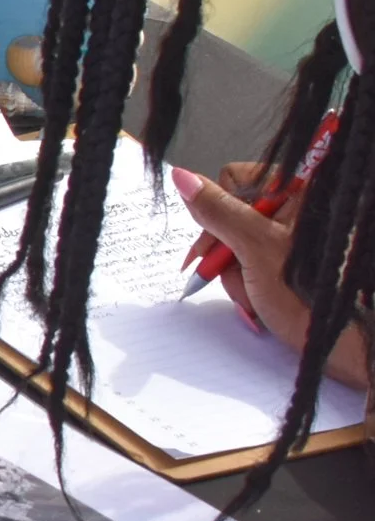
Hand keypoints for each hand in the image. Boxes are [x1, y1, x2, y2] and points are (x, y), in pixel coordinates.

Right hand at [173, 165, 369, 388]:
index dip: (219, 211)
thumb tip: (183, 177)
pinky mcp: (283, 259)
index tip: (220, 243)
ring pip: (233, 241)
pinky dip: (244, 283)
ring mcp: (288, 236)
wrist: (336, 343)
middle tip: (238, 275)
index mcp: (297, 193)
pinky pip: (244, 260)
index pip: (234, 179)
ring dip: (234, 273)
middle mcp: (294, 209)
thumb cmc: (310, 297)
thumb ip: (218, 211)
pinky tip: (259, 300)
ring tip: (256, 296)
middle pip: (230, 213)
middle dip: (226, 251)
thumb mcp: (255, 249)